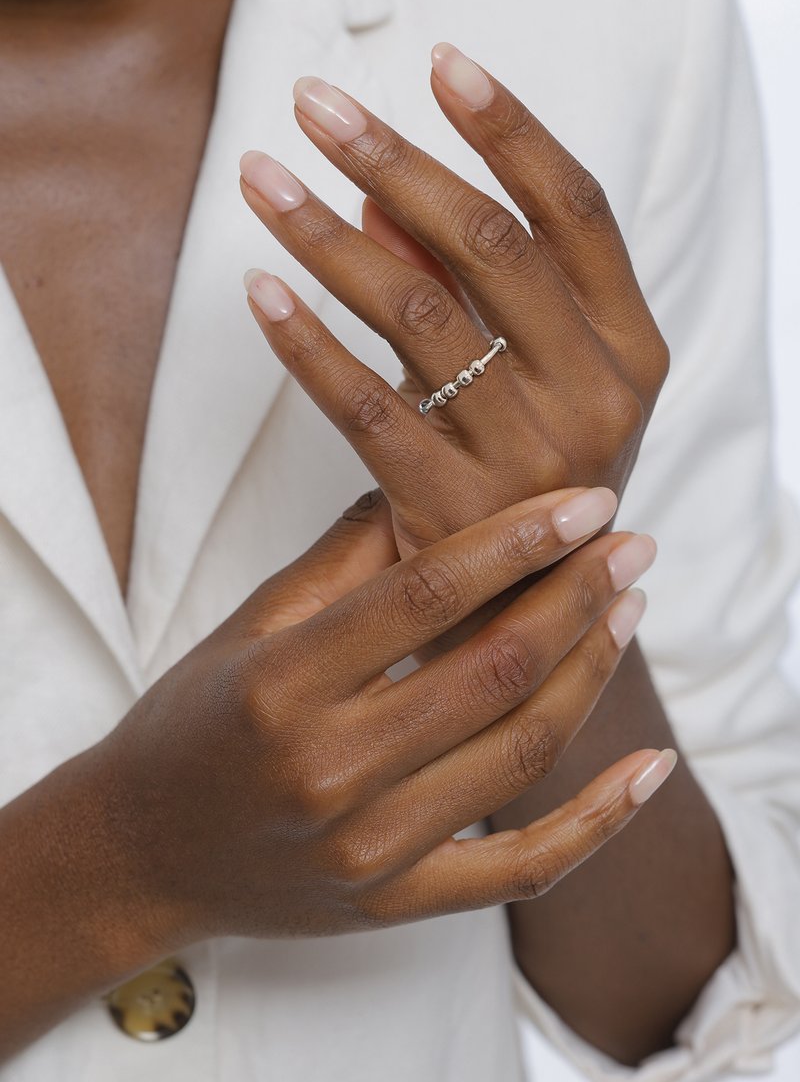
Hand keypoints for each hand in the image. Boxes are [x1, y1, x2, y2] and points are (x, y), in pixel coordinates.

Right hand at [90, 489, 664, 952]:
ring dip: (592, 675)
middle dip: (578, 597)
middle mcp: (329, 772)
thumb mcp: (247, 627)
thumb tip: (430, 488)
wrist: (140, 853)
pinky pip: (522, 868)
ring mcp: (369, 851)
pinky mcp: (395, 903)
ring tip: (629, 611)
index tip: (586, 502)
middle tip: (633, 545)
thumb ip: (341, 562)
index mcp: (282, 686)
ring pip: (520, 754)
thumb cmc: (191, 724)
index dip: (519, 541)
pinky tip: (652, 768)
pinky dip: (597, 821)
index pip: (426, 595)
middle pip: (492, 670)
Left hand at [238, 43, 669, 558]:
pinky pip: (366, 408)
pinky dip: (306, 343)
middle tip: (313, 104)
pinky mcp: (454, 511)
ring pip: (418, 313)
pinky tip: (258, 292)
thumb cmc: (531, 472)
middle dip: (393, 158)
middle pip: (489, 246)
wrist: (530, 613)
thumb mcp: (537, 377)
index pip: (577, 211)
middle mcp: (597, 396)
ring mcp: (529, 459)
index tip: (440, 65)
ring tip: (260, 179)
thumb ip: (471, 288)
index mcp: (632, 348)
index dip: (510, 129)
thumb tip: (376, 195)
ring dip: (327, 234)